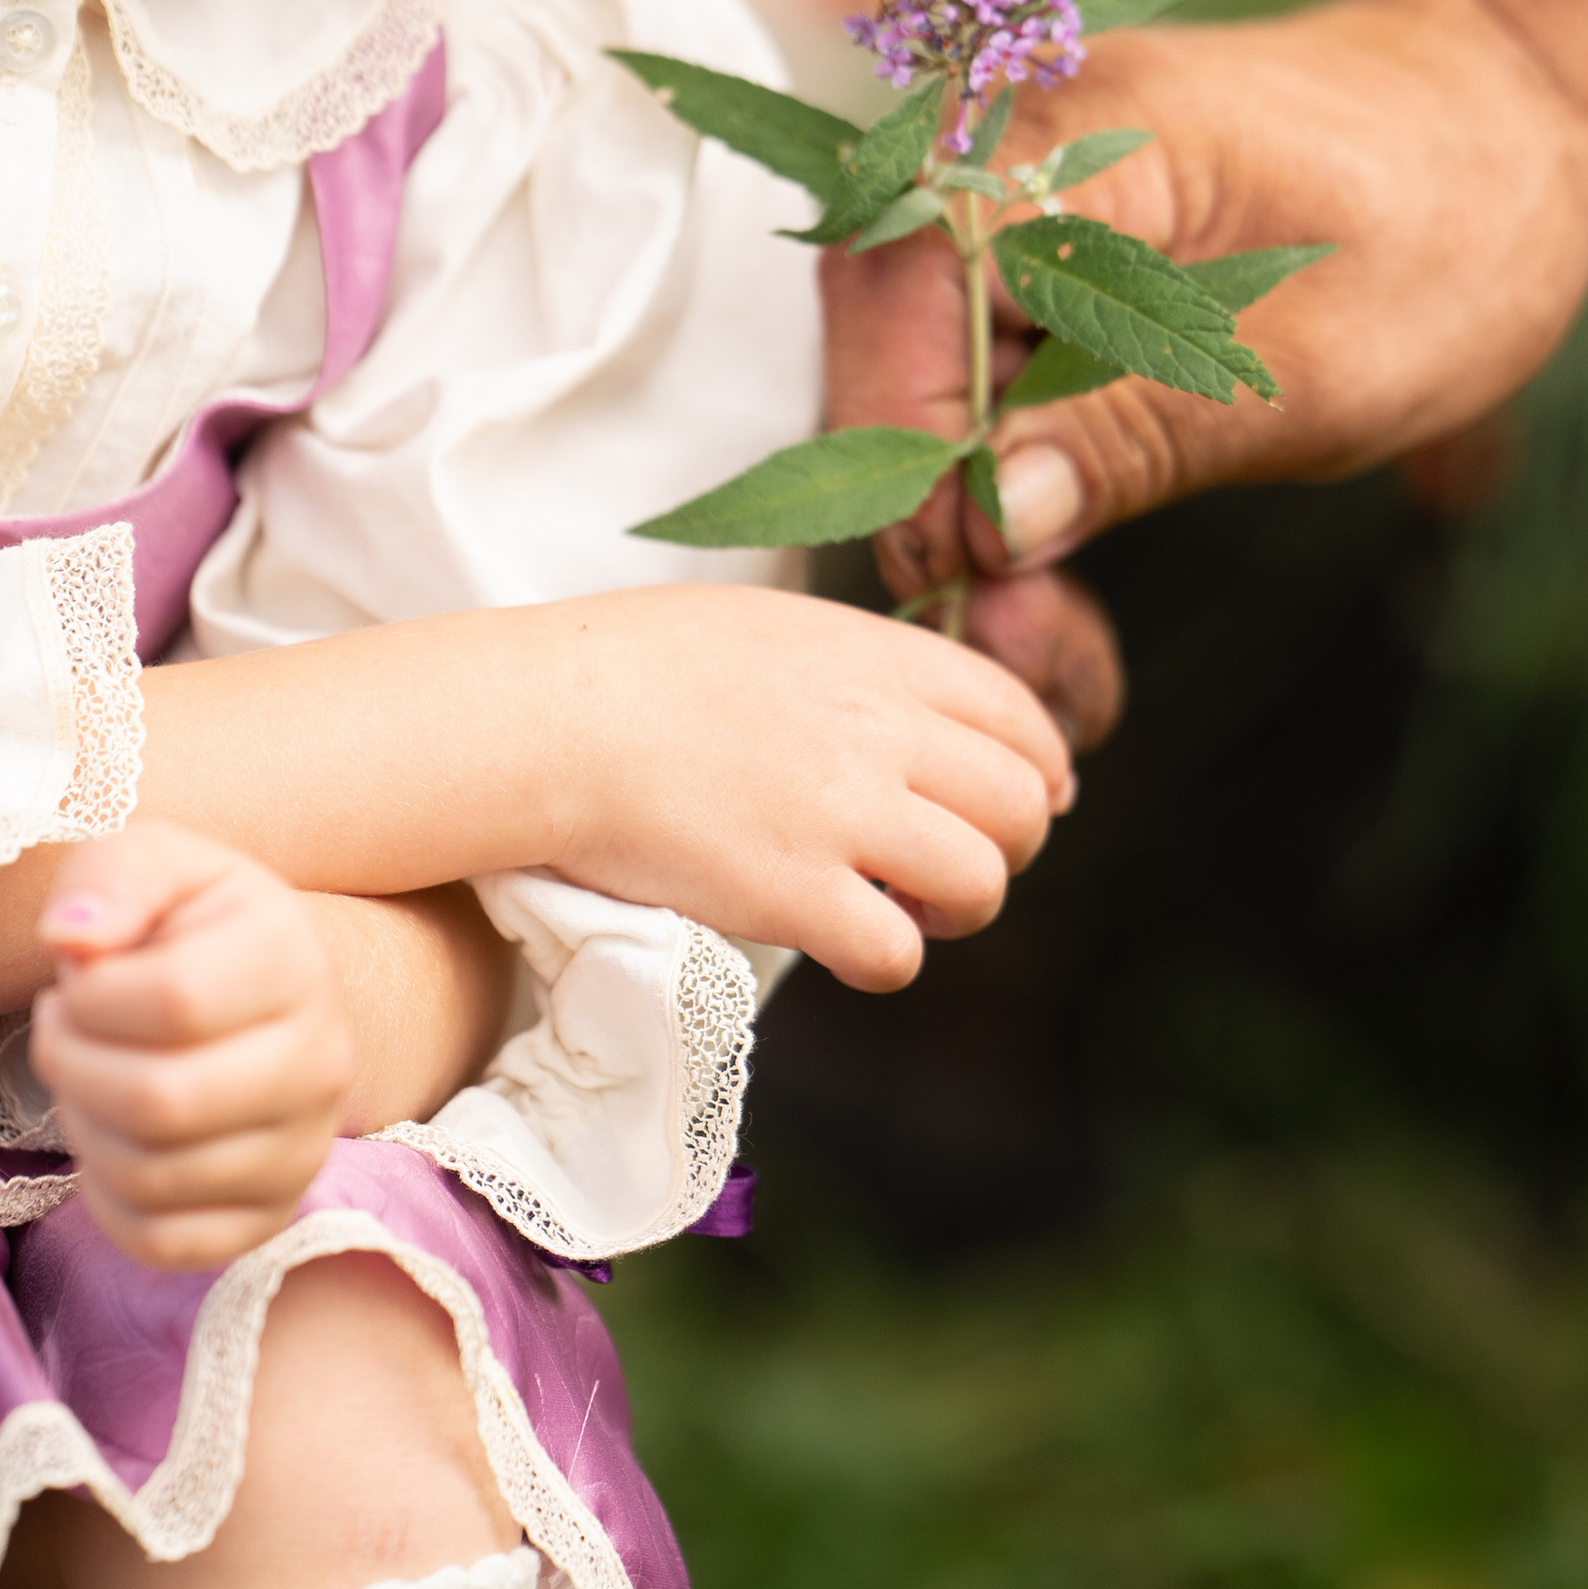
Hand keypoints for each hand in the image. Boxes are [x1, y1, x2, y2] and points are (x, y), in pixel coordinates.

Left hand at [30, 822, 353, 1270]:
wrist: (260, 993)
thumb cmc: (189, 921)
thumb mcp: (152, 861)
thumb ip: (109, 878)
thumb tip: (71, 939)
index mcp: (293, 957)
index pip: (174, 1000)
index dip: (90, 998)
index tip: (74, 980)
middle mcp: (322, 1059)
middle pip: (160, 1101)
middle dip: (71, 1066)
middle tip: (58, 1032)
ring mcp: (304, 1148)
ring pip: (152, 1175)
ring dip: (82, 1125)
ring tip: (86, 1074)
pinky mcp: (271, 1215)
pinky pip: (162, 1241)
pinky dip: (106, 1198)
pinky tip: (109, 1136)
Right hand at [137, 583, 1073, 997]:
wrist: (549, 716)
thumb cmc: (632, 666)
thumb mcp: (766, 629)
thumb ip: (855, 669)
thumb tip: (920, 718)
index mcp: (872, 656)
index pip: (1016, 715)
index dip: (1038, 769)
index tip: (1022, 803)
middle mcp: (877, 728)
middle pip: (1018, 805)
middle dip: (1005, 848)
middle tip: (948, 868)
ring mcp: (841, 811)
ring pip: (980, 883)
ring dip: (954, 910)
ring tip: (902, 910)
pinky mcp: (794, 892)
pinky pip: (897, 952)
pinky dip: (884, 960)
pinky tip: (842, 942)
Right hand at [822, 0, 1587, 603]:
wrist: (1508, 123)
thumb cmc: (1454, 223)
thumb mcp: (1320, 369)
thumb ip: (1143, 432)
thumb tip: (992, 523)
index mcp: (1082, 132)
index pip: (915, 281)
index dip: (909, 437)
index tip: (961, 574)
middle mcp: (1019, 144)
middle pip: (892, 333)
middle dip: (928, 501)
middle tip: (1019, 654)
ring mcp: (1024, 197)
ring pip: (924, 369)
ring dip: (965, 512)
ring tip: (1050, 651)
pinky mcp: (1046, 251)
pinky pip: (981, 366)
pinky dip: (1005, 476)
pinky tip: (1047, 586)